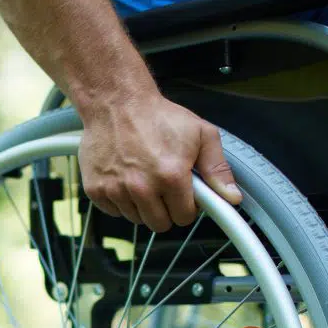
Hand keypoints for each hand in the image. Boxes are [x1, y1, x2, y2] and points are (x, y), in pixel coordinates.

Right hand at [77, 93, 242, 231]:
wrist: (116, 103)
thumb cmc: (157, 116)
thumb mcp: (200, 134)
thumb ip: (218, 169)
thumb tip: (231, 198)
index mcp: (170, 176)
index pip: (183, 217)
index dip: (186, 208)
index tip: (183, 196)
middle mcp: (142, 187)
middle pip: (159, 225)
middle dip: (165, 211)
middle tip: (164, 189)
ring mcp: (116, 190)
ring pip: (136, 220)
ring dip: (142, 206)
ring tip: (143, 179)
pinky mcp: (96, 190)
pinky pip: (114, 211)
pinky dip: (120, 201)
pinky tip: (125, 180)